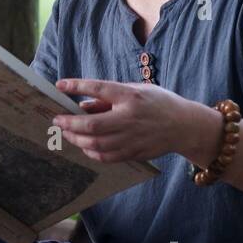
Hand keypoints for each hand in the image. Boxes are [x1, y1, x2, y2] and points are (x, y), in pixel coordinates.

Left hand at [50, 78, 217, 164]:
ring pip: (96, 144)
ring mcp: (133, 138)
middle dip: (69, 123)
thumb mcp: (136, 90)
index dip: (77, 86)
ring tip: (66, 134)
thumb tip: (82, 106)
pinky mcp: (135, 153)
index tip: (60, 85)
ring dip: (76, 139)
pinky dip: (91, 152)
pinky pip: (107, 157)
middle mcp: (131, 117)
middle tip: (57, 120)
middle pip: (92, 124)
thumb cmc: (158, 103)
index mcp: (131, 96)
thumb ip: (109, 98)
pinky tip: (84, 145)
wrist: (185, 126)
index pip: (99, 88)